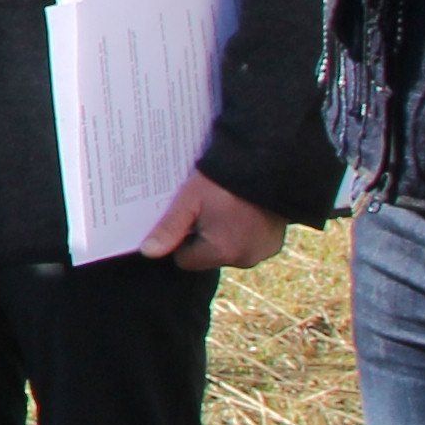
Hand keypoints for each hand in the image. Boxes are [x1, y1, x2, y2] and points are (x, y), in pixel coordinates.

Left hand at [138, 170, 284, 271]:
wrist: (269, 164)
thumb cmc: (224, 180)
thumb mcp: (190, 199)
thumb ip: (169, 228)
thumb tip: (148, 252)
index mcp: (222, 252)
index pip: (185, 260)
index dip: (181, 239)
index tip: (188, 216)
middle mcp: (245, 259)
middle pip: (208, 256)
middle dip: (204, 236)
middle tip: (208, 208)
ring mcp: (263, 252)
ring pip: (229, 250)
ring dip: (225, 234)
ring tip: (227, 206)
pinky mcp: (275, 243)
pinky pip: (250, 244)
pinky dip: (245, 232)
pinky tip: (244, 210)